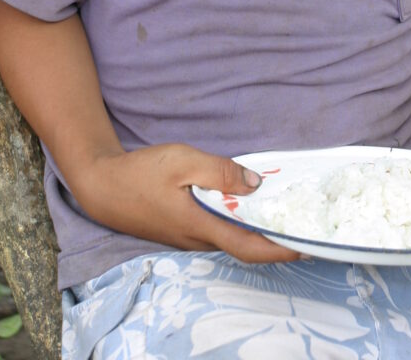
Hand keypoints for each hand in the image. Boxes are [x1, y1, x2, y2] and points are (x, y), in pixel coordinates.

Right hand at [75, 143, 301, 264]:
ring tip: (285, 210)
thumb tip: (255, 184)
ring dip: (259, 229)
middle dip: (276, 238)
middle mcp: (199, 238)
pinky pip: (220, 229)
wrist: (102, 186)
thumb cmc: (142, 173)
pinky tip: (249, 203)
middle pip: (245, 245)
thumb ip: (221, 171)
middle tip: (305, 221)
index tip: (308, 243)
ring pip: (233, 237)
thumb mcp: (183, 161)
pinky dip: (240, 221)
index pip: (250, 247)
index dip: (281, 248)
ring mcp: (190, 236)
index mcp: (202, 226)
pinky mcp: (183, 228)